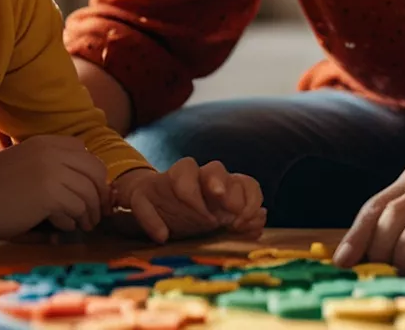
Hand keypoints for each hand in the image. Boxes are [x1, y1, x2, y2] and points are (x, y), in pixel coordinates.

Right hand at [0, 135, 110, 238]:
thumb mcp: (25, 161)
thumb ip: (51, 163)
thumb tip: (81, 182)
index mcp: (47, 142)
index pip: (86, 154)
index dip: (93, 175)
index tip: (92, 192)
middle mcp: (53, 152)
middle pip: (95, 171)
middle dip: (100, 194)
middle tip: (97, 213)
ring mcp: (52, 172)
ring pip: (88, 194)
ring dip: (88, 213)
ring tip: (83, 225)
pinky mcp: (49, 195)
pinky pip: (75, 209)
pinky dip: (72, 221)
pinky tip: (63, 226)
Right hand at [108, 158, 266, 242]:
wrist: (149, 210)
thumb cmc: (190, 217)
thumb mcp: (216, 226)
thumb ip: (241, 223)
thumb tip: (261, 217)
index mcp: (221, 188)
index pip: (242, 182)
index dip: (248, 200)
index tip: (242, 222)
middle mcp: (198, 178)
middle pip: (215, 168)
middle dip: (222, 184)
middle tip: (225, 208)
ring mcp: (169, 182)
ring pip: (183, 169)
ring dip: (192, 193)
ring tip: (200, 221)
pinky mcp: (143, 194)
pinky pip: (143, 199)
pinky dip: (152, 219)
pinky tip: (162, 237)